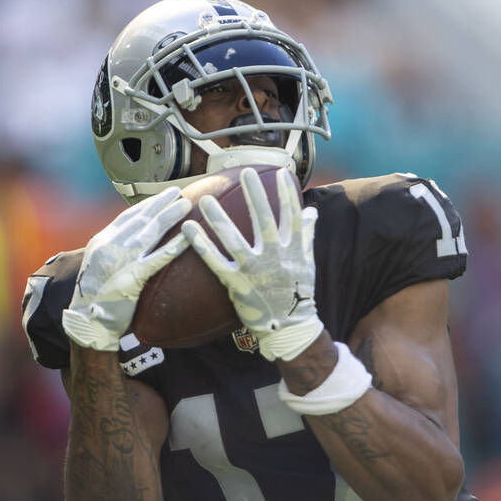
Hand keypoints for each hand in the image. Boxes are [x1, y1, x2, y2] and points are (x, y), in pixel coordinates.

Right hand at [62, 188, 190, 351]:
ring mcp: (120, 261)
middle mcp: (110, 246)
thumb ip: (114, 252)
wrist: (86, 323)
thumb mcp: (98, 267)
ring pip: (150, 232)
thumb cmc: (96, 298)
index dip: (147, 204)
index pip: (128, 217)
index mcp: (101, 242)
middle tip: (179, 192)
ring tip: (187, 205)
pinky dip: (174, 246)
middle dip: (162, 203)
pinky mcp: (131, 278)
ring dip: (170, 216)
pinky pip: (157, 259)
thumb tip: (132, 241)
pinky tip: (188, 237)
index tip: (163, 196)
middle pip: (141, 219)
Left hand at [182, 168, 322, 360]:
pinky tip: (189, 229)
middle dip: (255, 195)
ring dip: (219, 218)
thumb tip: (312, 211)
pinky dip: (201, 245)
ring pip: (234, 239)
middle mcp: (274, 257)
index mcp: (292, 250)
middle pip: (264, 221)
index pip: (292, 216)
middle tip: (246, 172)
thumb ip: (306, 235)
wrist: (288, 328)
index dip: (286, 195)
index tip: (280, 173)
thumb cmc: (298, 294)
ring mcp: (254, 270)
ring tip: (207, 199)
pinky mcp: (236, 283)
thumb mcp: (307, 263)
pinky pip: (215, 261)